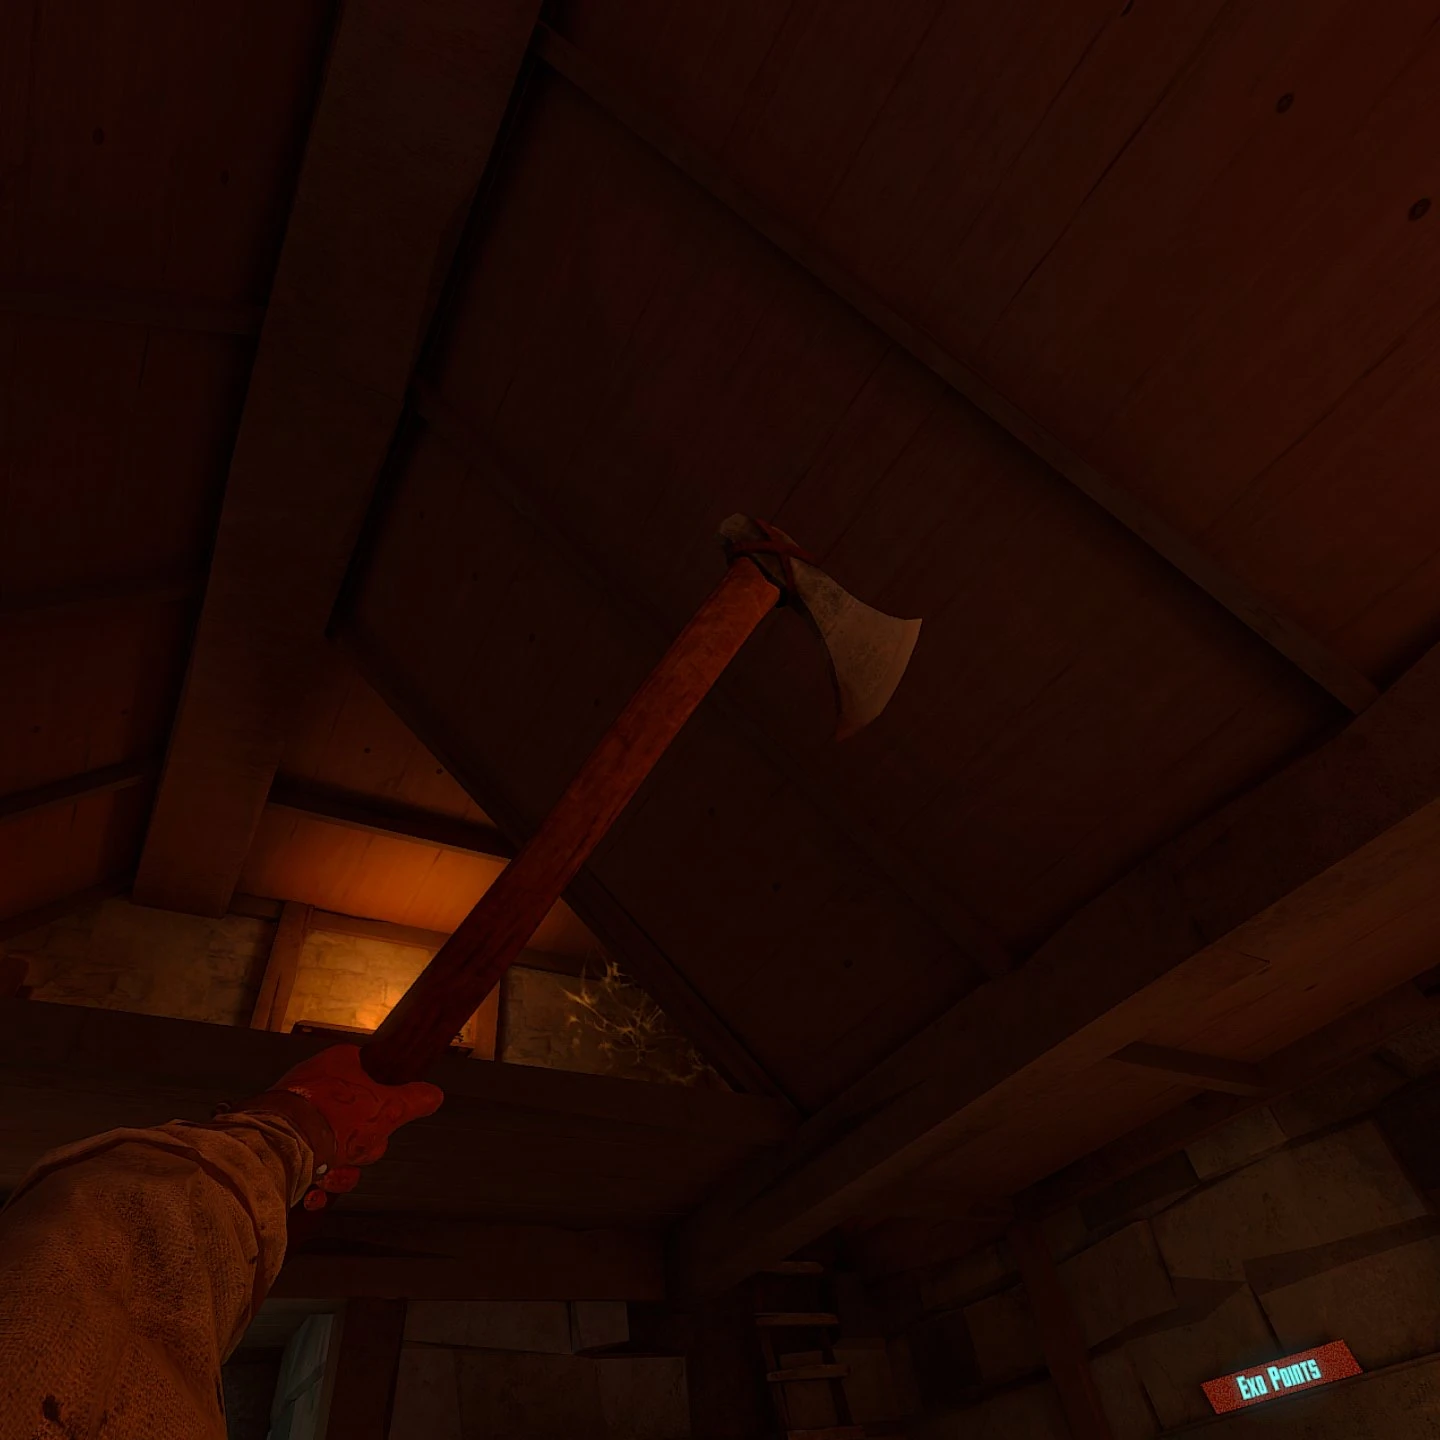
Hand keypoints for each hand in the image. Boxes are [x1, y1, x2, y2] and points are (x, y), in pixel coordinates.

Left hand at [231, 1044, 442, 1208]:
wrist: (279, 1147)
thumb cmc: (334, 1118)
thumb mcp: (389, 1108)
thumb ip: (414, 1100)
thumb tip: (435, 1095)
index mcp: (340, 1063)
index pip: (372, 1076)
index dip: (383, 1103)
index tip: (386, 1119)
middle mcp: (314, 1082)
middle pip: (356, 1119)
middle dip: (362, 1146)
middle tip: (359, 1150)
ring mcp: (293, 1111)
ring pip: (333, 1145)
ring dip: (339, 1170)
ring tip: (331, 1176)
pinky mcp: (277, 1139)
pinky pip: (307, 1160)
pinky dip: (314, 1179)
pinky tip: (315, 1190)